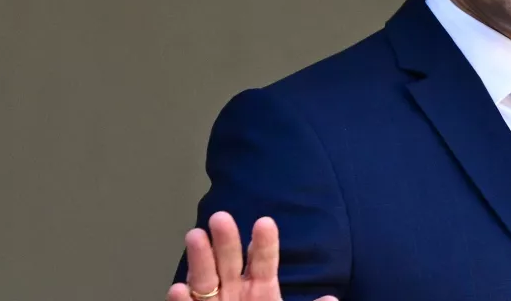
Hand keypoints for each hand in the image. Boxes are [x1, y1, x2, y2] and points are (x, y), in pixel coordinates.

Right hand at [167, 211, 337, 300]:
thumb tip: (331, 300)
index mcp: (262, 290)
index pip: (264, 262)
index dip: (264, 244)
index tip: (265, 223)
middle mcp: (235, 292)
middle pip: (230, 263)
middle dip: (226, 241)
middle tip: (221, 217)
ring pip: (205, 280)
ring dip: (199, 259)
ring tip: (195, 235)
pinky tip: (179, 287)